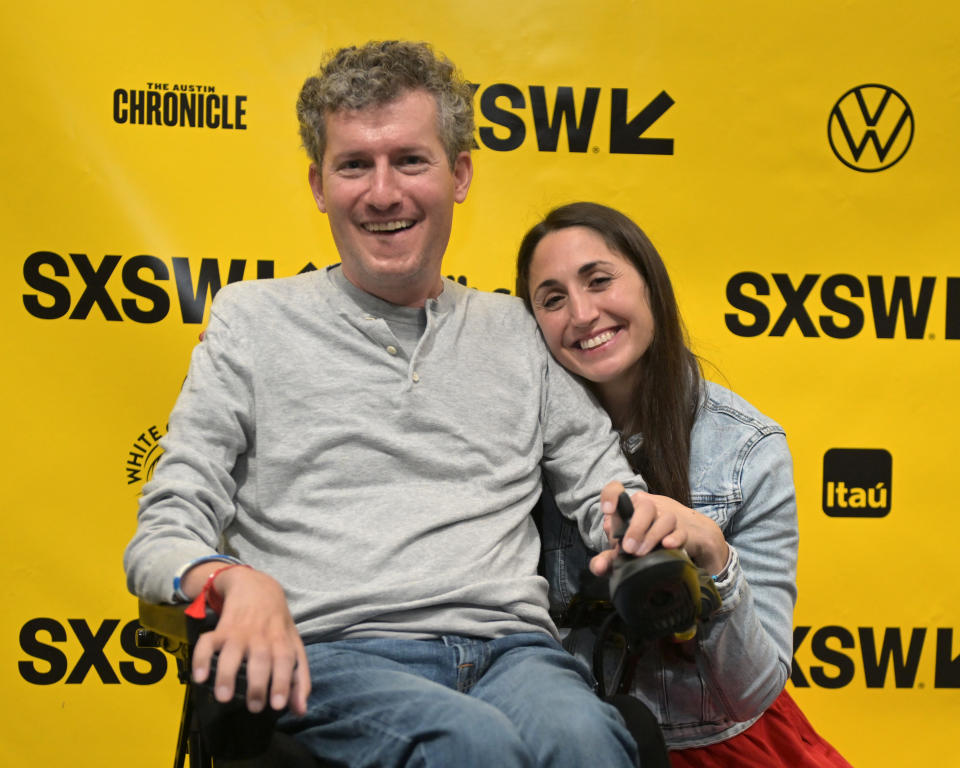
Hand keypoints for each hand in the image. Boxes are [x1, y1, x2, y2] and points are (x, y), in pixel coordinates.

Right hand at [184, 565, 310, 715]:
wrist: (256, 587)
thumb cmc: (277, 625)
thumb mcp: (294, 645)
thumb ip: (299, 679)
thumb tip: (300, 710)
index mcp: (282, 641)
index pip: (286, 661)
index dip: (283, 682)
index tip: (278, 705)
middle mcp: (261, 637)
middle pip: (261, 659)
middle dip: (258, 684)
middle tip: (254, 707)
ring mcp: (239, 632)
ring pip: (232, 652)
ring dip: (227, 674)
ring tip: (224, 697)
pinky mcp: (220, 629)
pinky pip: (207, 642)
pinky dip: (201, 658)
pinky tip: (199, 677)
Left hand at [589, 482, 728, 576]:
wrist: (677, 546)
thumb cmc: (642, 545)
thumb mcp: (623, 554)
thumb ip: (607, 560)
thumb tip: (597, 567)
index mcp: (629, 508)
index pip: (617, 490)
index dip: (611, 495)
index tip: (608, 511)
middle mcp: (648, 508)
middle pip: (645, 505)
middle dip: (635, 528)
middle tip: (628, 548)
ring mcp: (667, 518)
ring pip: (664, 518)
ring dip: (652, 535)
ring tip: (641, 553)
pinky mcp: (683, 532)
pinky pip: (681, 531)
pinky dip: (674, 538)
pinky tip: (667, 545)